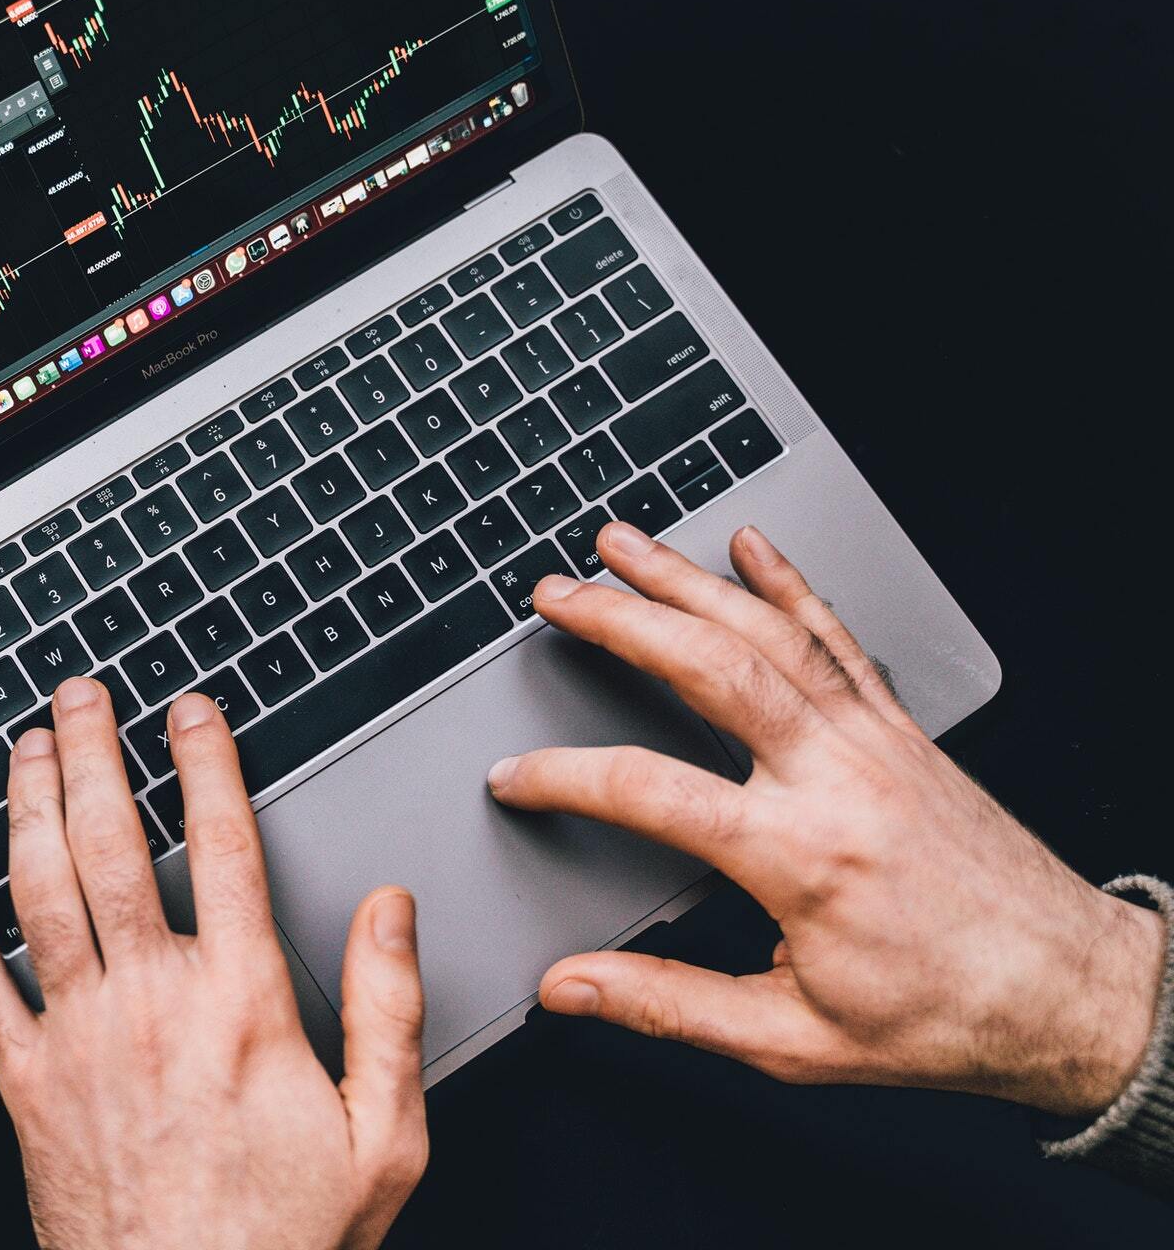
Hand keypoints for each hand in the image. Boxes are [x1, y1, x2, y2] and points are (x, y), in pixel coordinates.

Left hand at [0, 678, 428, 1248]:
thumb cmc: (282, 1240)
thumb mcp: (382, 1136)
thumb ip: (390, 1011)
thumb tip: (392, 912)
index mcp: (240, 1005)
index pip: (225, 848)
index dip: (205, 764)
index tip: (191, 713)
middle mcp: (149, 1004)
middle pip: (111, 847)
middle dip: (93, 755)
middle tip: (82, 697)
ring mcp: (75, 1040)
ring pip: (39, 891)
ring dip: (28, 805)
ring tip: (26, 744)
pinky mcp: (21, 1084)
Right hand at [490, 521, 1165, 1116]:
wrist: (1068, 992)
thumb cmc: (943, 1019)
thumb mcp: (792, 1039)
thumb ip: (668, 1006)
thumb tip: (573, 988)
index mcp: (799, 856)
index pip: (648, 790)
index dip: (564, 777)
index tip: (515, 776)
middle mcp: (837, 777)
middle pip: (709, 667)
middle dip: (620, 619)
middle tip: (556, 593)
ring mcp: (875, 742)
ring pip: (769, 633)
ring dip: (687, 580)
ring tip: (624, 544)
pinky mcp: (903, 733)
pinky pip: (838, 639)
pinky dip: (790, 583)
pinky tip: (752, 548)